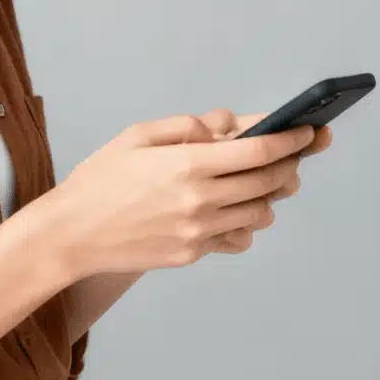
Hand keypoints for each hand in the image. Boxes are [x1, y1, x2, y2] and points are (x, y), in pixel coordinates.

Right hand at [39, 113, 319, 276]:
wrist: (70, 234)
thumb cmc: (99, 179)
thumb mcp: (134, 136)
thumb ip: (185, 126)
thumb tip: (225, 125)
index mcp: (186, 164)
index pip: (259, 151)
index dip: (291, 140)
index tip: (309, 131)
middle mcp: (199, 200)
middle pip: (269, 182)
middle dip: (289, 165)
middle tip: (293, 155)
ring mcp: (199, 232)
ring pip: (260, 213)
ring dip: (267, 195)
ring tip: (257, 183)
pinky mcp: (192, 254)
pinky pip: (238, 239)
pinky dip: (244, 224)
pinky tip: (230, 212)